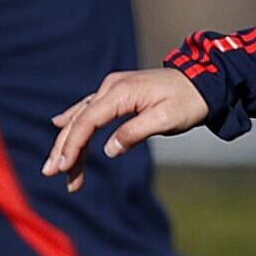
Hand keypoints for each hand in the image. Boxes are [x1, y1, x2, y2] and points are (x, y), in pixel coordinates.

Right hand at [43, 68, 209, 191]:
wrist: (204, 82)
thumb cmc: (188, 101)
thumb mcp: (166, 119)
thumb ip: (135, 132)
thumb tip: (108, 149)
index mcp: (121, 92)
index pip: (88, 121)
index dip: (73, 144)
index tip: (64, 167)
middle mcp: (111, 87)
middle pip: (79, 120)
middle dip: (64, 148)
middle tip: (51, 174)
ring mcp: (113, 89)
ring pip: (82, 117)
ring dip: (68, 141)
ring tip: (58, 168)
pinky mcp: (118, 94)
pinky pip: (90, 110)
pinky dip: (76, 122)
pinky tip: (60, 124)